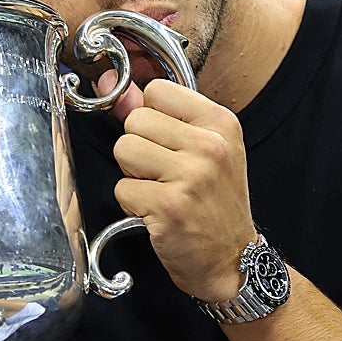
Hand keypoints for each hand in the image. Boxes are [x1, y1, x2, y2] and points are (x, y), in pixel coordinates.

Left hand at [97, 70, 256, 300]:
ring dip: (132, 175)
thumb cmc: (213, 202)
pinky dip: (131, 204)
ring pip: (123, 150)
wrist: (232, 258)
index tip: (165, 141)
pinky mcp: (169, 205)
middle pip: (135, 120)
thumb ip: (156, 113)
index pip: (156, 90)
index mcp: (220, 123)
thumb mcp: (200, 148)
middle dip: (138, 148)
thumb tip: (110, 82)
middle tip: (163, 173)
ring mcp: (190, 175)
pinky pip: (121, 188)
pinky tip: (156, 211)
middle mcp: (209, 145)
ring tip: (158, 189)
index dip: (150, 117)